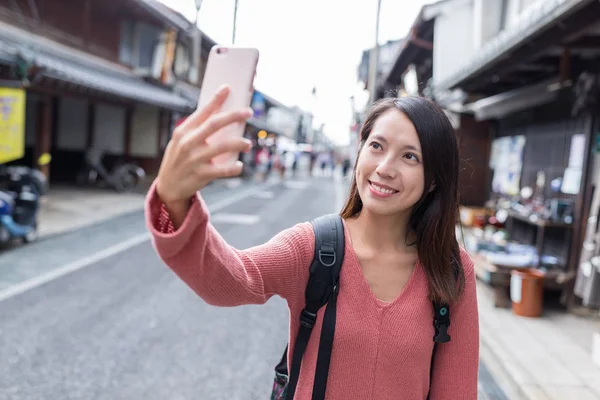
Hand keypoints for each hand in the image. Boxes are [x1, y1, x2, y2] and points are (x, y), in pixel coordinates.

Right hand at [156, 85, 252, 209]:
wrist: (168, 187)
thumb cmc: (179, 160)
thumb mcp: (180, 142)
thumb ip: (196, 130)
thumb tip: (221, 117)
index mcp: (183, 131)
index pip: (202, 112)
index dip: (216, 99)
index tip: (227, 88)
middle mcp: (188, 143)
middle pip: (215, 124)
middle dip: (234, 116)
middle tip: (248, 112)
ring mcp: (195, 159)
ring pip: (223, 146)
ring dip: (239, 143)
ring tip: (248, 143)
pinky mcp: (201, 174)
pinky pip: (223, 170)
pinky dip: (234, 168)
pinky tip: (239, 166)